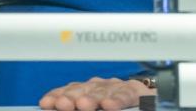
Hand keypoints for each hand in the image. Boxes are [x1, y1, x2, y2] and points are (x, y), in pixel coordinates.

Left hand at [39, 76, 153, 110]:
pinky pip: (125, 95)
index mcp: (87, 91)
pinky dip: (117, 100)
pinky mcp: (134, 91)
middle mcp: (100, 87)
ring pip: (102, 92)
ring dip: (92, 99)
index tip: (46, 103)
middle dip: (71, 97)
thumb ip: (78, 108)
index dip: (57, 96)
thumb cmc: (116, 108)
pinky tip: (109, 106)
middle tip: (62, 105)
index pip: (69, 92)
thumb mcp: (96, 108)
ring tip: (83, 106)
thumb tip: (59, 108)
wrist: (149, 103)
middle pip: (83, 91)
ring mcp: (116, 87)